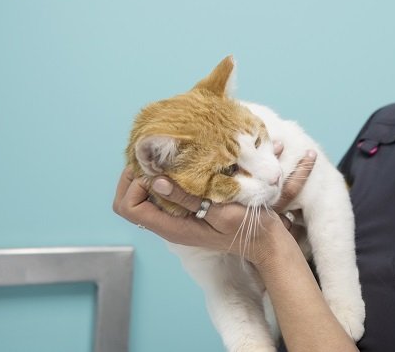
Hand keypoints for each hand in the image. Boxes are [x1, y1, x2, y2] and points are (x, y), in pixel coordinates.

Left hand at [112, 146, 314, 264]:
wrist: (266, 241)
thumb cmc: (246, 229)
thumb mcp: (221, 212)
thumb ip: (189, 199)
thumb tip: (157, 181)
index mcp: (172, 227)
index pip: (129, 207)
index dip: (134, 185)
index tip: (155, 169)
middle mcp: (169, 222)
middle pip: (130, 198)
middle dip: (137, 174)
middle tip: (157, 156)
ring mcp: (177, 215)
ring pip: (146, 192)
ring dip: (152, 172)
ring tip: (169, 154)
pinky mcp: (188, 208)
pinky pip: (165, 190)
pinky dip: (167, 174)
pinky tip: (184, 161)